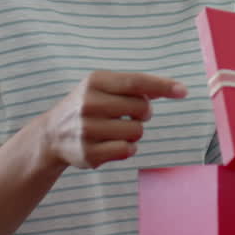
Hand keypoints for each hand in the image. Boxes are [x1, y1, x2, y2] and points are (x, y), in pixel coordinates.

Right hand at [43, 71, 186, 169]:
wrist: (51, 134)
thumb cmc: (87, 106)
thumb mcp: (103, 87)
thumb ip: (135, 86)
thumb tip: (173, 88)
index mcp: (95, 81)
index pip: (136, 81)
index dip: (162, 85)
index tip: (183, 91)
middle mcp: (89, 103)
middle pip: (142, 108)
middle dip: (143, 113)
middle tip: (128, 114)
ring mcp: (87, 129)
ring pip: (137, 131)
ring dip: (134, 132)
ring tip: (116, 129)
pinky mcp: (89, 153)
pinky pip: (127, 150)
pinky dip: (126, 148)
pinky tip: (111, 143)